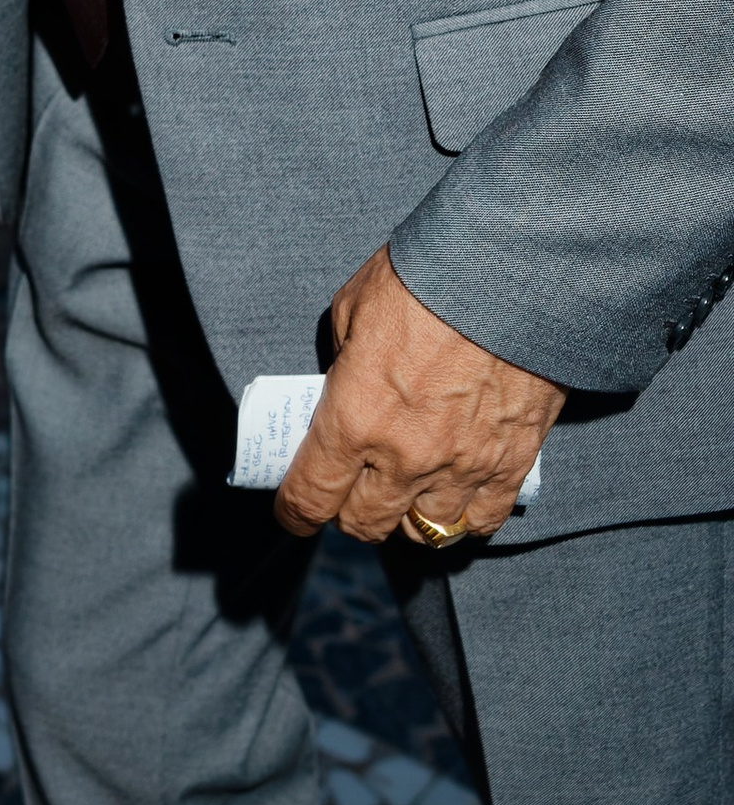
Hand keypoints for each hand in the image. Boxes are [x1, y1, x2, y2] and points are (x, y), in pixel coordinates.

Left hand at [274, 246, 565, 545]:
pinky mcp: (510, 464)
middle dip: (348, 514)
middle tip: (350, 493)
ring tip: (404, 495)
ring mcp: (461, 466)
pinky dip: (464, 518)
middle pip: (364, 523)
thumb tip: (342, 384)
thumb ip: (341, 358)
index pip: (311, 496)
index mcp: (354, 416)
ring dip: (406, 518)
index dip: (295, 513)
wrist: (511, 273)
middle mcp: (404, 455)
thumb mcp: (354, 307)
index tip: (292, 513)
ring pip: (424, 531)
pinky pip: (482, 521)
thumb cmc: (425, 279)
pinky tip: (454, 499)